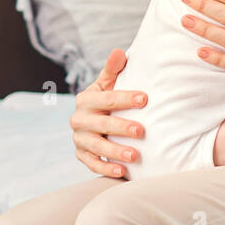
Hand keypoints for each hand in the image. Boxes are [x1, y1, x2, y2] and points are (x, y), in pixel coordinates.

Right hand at [69, 48, 146, 177]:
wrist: (96, 120)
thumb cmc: (108, 99)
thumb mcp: (108, 83)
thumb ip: (114, 69)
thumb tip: (119, 52)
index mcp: (86, 99)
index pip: (107, 99)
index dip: (125, 98)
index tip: (145, 99)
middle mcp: (79, 119)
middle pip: (101, 124)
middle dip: (121, 127)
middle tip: (141, 130)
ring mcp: (80, 139)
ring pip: (96, 147)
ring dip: (115, 152)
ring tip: (135, 156)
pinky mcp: (82, 155)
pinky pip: (91, 164)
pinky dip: (106, 168)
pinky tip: (122, 172)